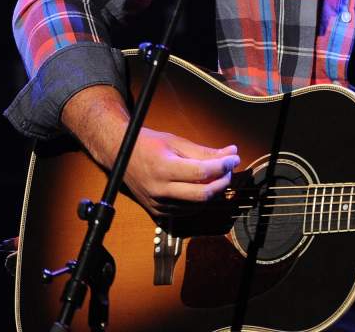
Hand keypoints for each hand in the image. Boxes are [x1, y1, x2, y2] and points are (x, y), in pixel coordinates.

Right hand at [61, 85, 238, 217]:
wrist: (120, 156)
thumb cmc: (148, 145)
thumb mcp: (176, 142)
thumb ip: (204, 151)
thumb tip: (231, 153)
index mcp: (163, 168)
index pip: (202, 172)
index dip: (223, 166)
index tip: (234, 158)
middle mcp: (160, 189)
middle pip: (202, 194)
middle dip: (222, 182)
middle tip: (228, 169)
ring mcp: (158, 203)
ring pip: (197, 205)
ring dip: (212, 192)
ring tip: (217, 176)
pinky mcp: (157, 212)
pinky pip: (186, 211)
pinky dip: (199, 201)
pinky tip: (202, 187)